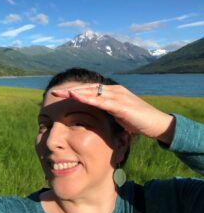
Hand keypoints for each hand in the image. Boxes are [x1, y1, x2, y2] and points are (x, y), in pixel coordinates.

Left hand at [52, 84, 174, 143]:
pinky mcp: (122, 105)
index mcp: (113, 92)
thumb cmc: (138, 120)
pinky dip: (88, 99)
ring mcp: (118, 96)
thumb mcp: (119, 114)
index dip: (75, 91)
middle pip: (88, 88)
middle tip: (55, 92)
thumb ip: (108, 111)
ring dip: (76, 93)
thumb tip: (97, 115)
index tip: (61, 94)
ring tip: (62, 93)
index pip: (91, 90)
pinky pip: (102, 101)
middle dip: (71, 90)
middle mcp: (114, 91)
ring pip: (93, 92)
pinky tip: (77, 98)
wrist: (157, 124)